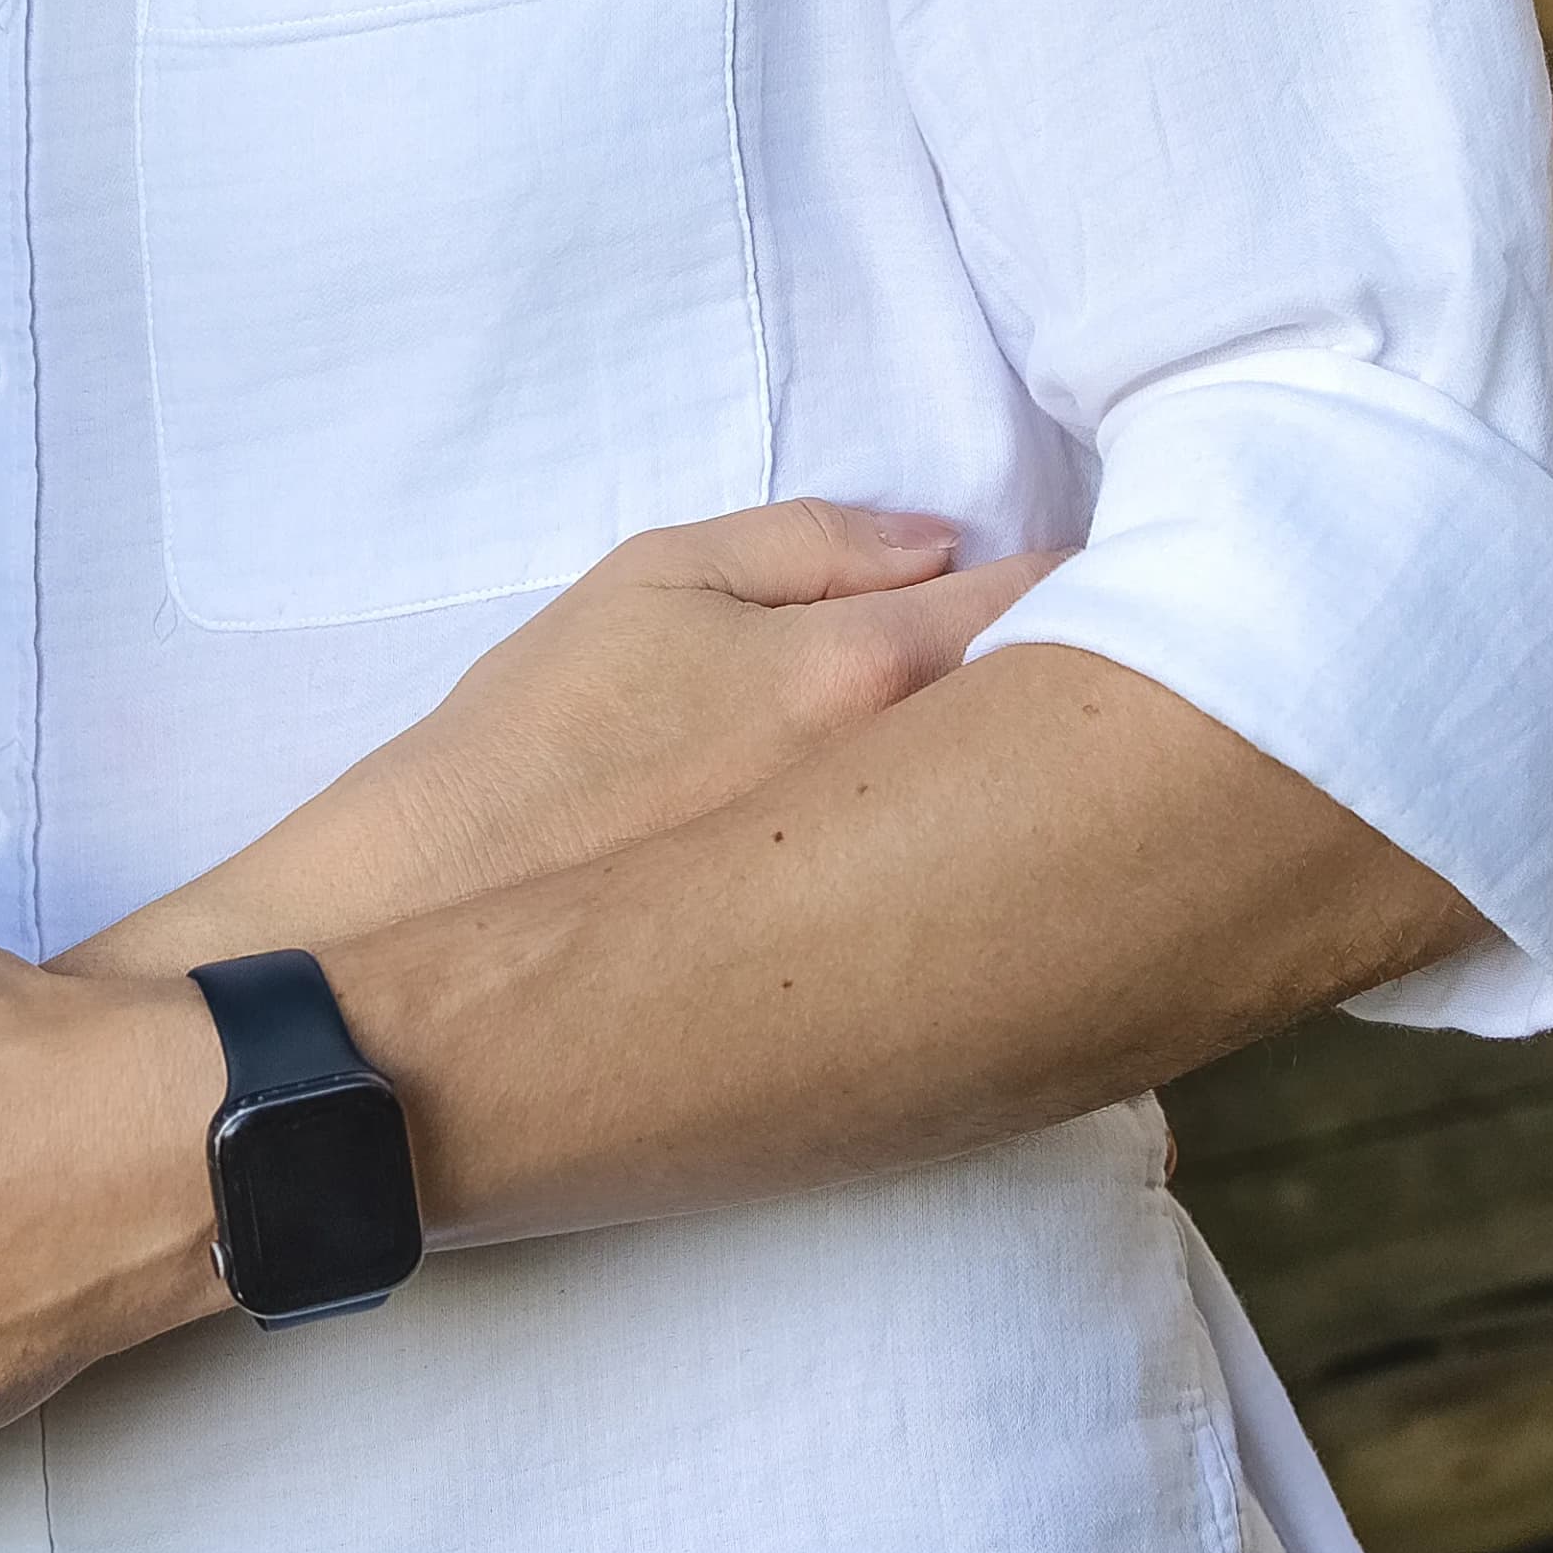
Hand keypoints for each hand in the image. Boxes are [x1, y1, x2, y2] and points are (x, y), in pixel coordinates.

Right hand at [68, 497, 1049, 983]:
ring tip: (1058, 768)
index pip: (1043, 601)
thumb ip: (805, 542)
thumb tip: (945, 542)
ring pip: (1050, 842)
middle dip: (1112, 695)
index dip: (1096, 573)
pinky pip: (1000, 935)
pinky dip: (1017, 898)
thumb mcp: (645, 581)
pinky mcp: (891, 1011)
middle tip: (1120, 659)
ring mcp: (910, 919)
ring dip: (1065, 798)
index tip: (1126, 561)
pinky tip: (994, 884)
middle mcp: (917, 797)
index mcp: (862, 672)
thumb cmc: (520, 742)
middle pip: (1082, 733)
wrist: (426, 933)